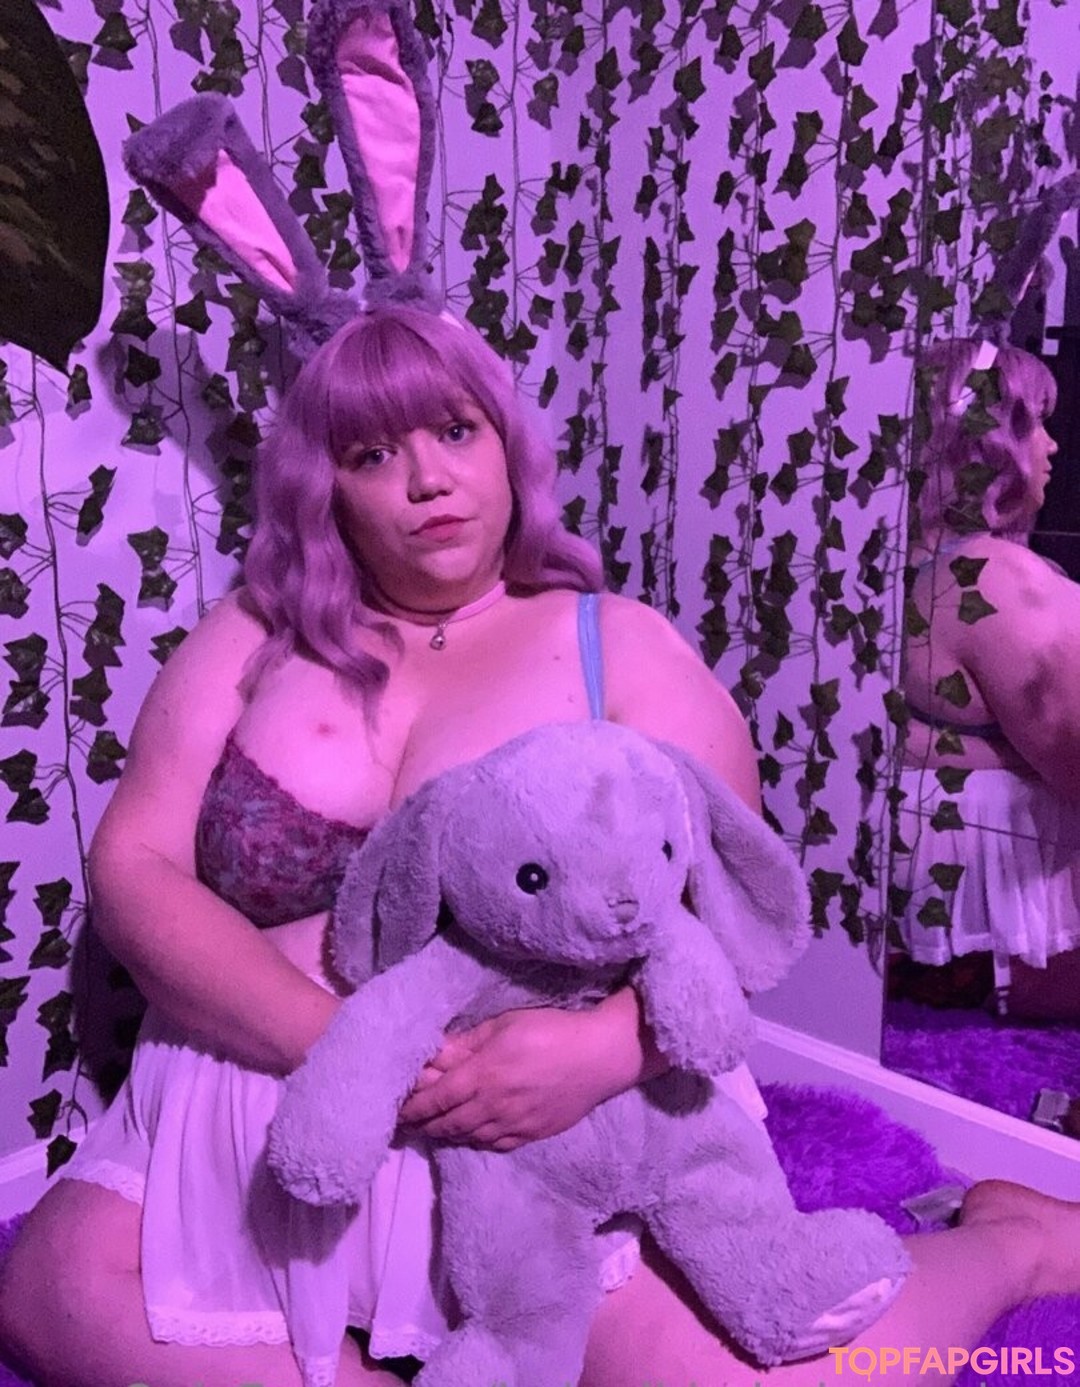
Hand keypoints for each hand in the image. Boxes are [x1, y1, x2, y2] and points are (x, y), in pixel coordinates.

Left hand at [397, 1006, 619, 1151]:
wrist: (598, 1056)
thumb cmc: (551, 1030)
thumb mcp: (505, 1025)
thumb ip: (467, 1043)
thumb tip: (434, 1053)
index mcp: (483, 1075)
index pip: (435, 1099)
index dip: (412, 1108)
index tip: (396, 1111)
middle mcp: (493, 1106)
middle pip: (447, 1123)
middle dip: (423, 1125)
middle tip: (407, 1124)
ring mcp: (513, 1125)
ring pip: (468, 1137)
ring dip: (446, 1134)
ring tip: (432, 1129)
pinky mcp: (531, 1135)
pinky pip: (494, 1145)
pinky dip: (475, 1141)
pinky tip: (469, 1135)